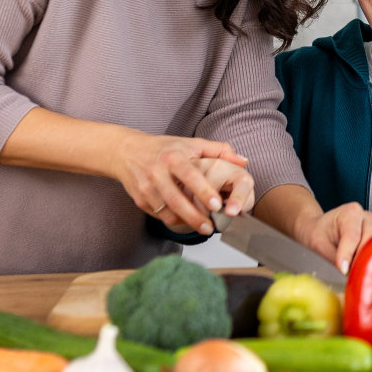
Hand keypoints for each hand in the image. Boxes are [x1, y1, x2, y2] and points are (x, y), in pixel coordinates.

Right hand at [115, 132, 247, 235]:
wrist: (127, 152)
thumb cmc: (165, 148)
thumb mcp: (192, 143)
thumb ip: (219, 150)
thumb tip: (243, 161)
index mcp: (173, 158)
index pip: (190, 175)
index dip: (203, 191)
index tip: (216, 204)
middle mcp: (157, 173)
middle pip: (176, 200)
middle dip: (194, 216)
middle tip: (210, 228)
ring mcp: (146, 188)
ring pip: (166, 212)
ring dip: (185, 222)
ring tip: (202, 228)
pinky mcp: (140, 200)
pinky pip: (159, 216)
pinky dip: (173, 221)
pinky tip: (186, 221)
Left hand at [298, 201, 371, 274]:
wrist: (319, 229)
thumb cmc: (318, 232)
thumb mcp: (320, 245)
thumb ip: (334, 257)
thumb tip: (347, 270)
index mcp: (350, 212)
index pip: (353, 237)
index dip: (348, 254)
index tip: (343, 269)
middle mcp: (364, 217)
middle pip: (369, 240)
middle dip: (359, 258)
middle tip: (348, 271)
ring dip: (365, 259)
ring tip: (352, 269)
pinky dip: (367, 260)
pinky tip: (357, 266)